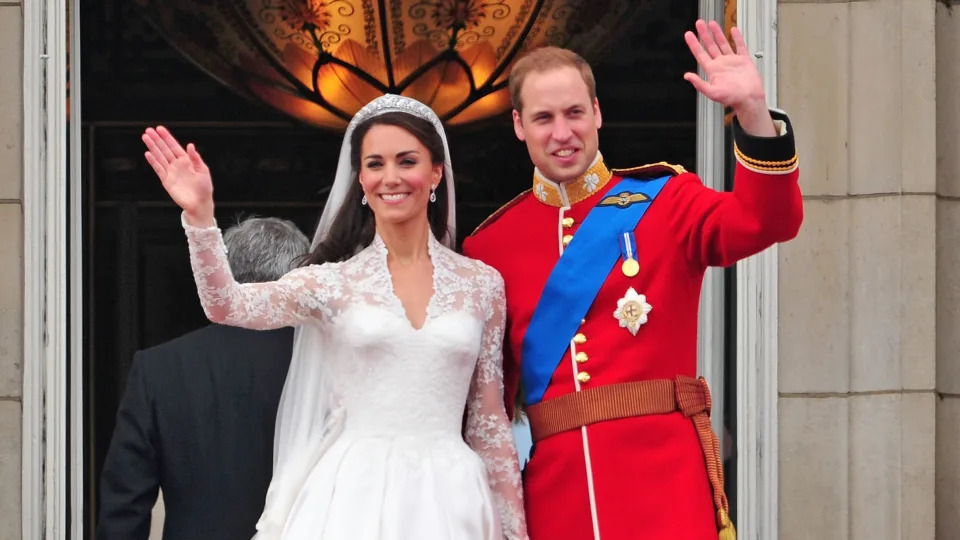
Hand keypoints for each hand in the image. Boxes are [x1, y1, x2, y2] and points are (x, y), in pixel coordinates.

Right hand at [142, 126, 214, 225]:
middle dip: (157, 140)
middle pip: (164, 149)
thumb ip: (196, 158)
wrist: (199, 204)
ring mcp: (171, 172)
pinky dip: (153, 161)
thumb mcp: (203, 171)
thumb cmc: (204, 188)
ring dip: (152, 147)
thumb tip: (190, 145)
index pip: (174, 146)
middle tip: (148, 130)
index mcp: (187, 161)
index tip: (159, 129)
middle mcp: (177, 165)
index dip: (167, 137)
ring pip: (159, 157)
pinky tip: (148, 153)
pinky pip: (158, 169)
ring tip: (145, 137)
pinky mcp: (166, 181)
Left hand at [683, 20, 775, 135]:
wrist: (749, 99)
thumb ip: (699, 83)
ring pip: (723, 43)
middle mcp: (721, 64)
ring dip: (718, 33)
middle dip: (704, 34)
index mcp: (713, 70)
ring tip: (712, 23)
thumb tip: (687, 76)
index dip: (694, 44)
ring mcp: (732, 61)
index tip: (689, 35)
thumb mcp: (712, 92)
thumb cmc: (732, 98)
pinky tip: (733, 30)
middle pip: (710, 46)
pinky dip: (737, 38)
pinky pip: (740, 46)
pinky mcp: (744, 60)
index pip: (700, 54)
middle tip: (699, 24)